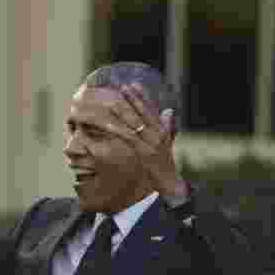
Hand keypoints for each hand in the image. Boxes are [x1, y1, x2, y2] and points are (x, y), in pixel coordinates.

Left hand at [106, 83, 188, 200]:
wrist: (165, 189)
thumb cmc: (163, 169)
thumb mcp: (167, 148)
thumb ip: (167, 130)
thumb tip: (168, 111)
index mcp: (161, 134)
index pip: (150, 112)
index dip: (141, 98)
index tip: (133, 85)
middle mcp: (155, 139)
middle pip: (140, 115)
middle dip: (130, 100)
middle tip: (119, 87)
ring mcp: (146, 147)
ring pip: (132, 126)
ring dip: (121, 113)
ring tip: (111, 101)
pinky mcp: (138, 157)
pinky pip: (125, 141)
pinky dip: (115, 131)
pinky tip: (106, 124)